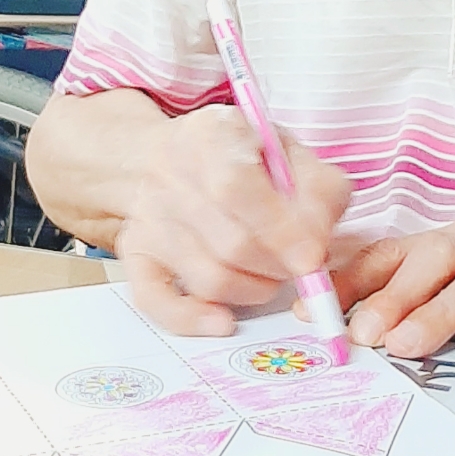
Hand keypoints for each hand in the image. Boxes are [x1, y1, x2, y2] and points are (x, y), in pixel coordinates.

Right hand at [117, 106, 352, 336]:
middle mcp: (170, 175)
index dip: (280, 230)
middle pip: (230, 243)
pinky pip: (155, 299)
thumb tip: (317, 246)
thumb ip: (319, 190)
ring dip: (254, 289)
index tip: (312, 257)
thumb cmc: (239, 156)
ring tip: (270, 275)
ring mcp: (149, 218)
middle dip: (278, 265)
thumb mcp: (289, 151)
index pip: (237, 188)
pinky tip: (222, 320)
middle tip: (299, 265)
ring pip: (207, 277)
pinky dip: (191, 318)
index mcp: (211, 135)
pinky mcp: (135, 253)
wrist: (169, 156)